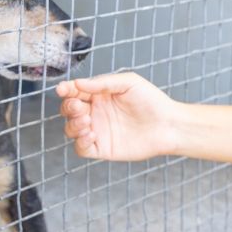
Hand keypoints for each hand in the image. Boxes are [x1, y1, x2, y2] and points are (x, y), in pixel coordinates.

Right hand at [56, 72, 179, 161]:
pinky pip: (82, 148)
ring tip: (87, 121)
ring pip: (71, 129)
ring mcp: (98, 131)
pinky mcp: (103, 148)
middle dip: (68, 107)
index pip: (75, 92)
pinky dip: (81, 142)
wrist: (168, 125)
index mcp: (99, 95)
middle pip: (69, 111)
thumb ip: (102, 83)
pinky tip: (92, 135)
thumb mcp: (128, 82)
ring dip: (73, 125)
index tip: (63, 89)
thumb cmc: (152, 101)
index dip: (66, 90)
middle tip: (79, 107)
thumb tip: (78, 83)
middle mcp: (96, 112)